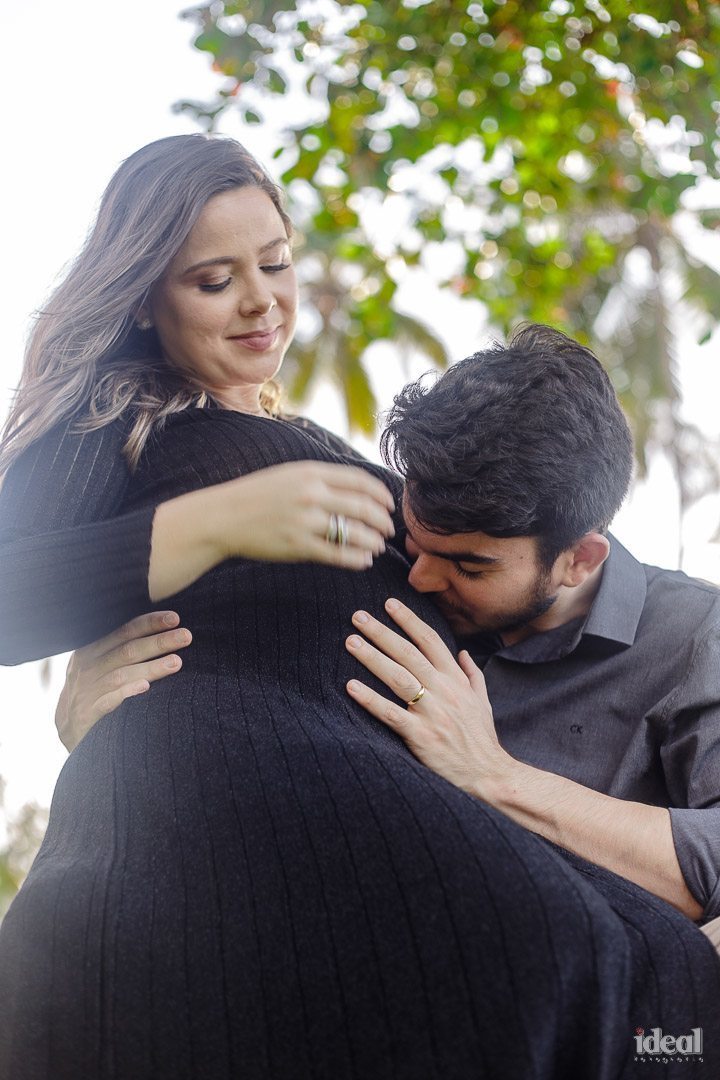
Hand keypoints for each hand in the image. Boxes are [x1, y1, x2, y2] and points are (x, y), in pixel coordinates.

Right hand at [55, 611, 190, 751]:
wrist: (64, 728)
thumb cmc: (92, 691)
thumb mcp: (98, 666)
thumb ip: (122, 651)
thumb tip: (160, 633)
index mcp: (92, 650)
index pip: (124, 632)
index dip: (150, 624)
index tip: (175, 618)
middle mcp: (88, 667)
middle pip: (128, 650)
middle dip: (159, 642)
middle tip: (186, 636)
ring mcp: (87, 691)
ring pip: (121, 675)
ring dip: (150, 667)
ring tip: (176, 662)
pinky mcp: (86, 715)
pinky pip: (108, 702)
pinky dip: (126, 692)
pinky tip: (145, 687)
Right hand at [211, 461, 395, 571]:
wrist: (224, 517)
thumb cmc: (258, 495)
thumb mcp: (290, 474)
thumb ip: (322, 478)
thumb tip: (356, 487)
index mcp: (311, 472)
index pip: (360, 480)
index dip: (381, 494)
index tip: (389, 504)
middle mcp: (311, 494)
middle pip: (363, 507)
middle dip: (383, 521)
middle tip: (389, 529)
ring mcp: (305, 521)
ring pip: (355, 533)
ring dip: (372, 541)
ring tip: (377, 546)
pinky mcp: (298, 546)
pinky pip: (338, 554)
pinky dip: (356, 559)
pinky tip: (364, 560)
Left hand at [345, 597, 513, 795]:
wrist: (489, 774)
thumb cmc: (482, 739)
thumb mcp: (484, 702)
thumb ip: (472, 675)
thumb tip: (462, 652)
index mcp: (457, 680)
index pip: (431, 641)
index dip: (409, 621)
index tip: (389, 604)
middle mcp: (444, 691)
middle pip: (409, 653)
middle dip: (382, 632)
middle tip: (358, 616)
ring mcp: (432, 712)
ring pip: (398, 677)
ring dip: (372, 657)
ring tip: (351, 642)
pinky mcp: (420, 735)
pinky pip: (390, 713)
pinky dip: (370, 699)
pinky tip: (351, 686)